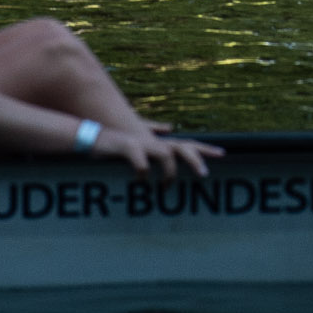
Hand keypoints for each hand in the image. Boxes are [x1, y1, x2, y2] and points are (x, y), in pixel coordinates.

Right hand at [93, 126, 221, 177]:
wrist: (90, 136)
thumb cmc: (115, 143)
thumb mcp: (138, 141)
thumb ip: (154, 132)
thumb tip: (170, 127)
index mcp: (158, 144)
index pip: (187, 144)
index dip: (204, 149)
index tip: (223, 154)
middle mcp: (154, 142)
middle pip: (182, 147)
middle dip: (195, 159)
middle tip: (205, 175)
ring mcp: (142, 144)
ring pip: (165, 154)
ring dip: (169, 170)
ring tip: (167, 186)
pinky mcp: (127, 147)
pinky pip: (140, 160)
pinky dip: (143, 171)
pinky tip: (141, 180)